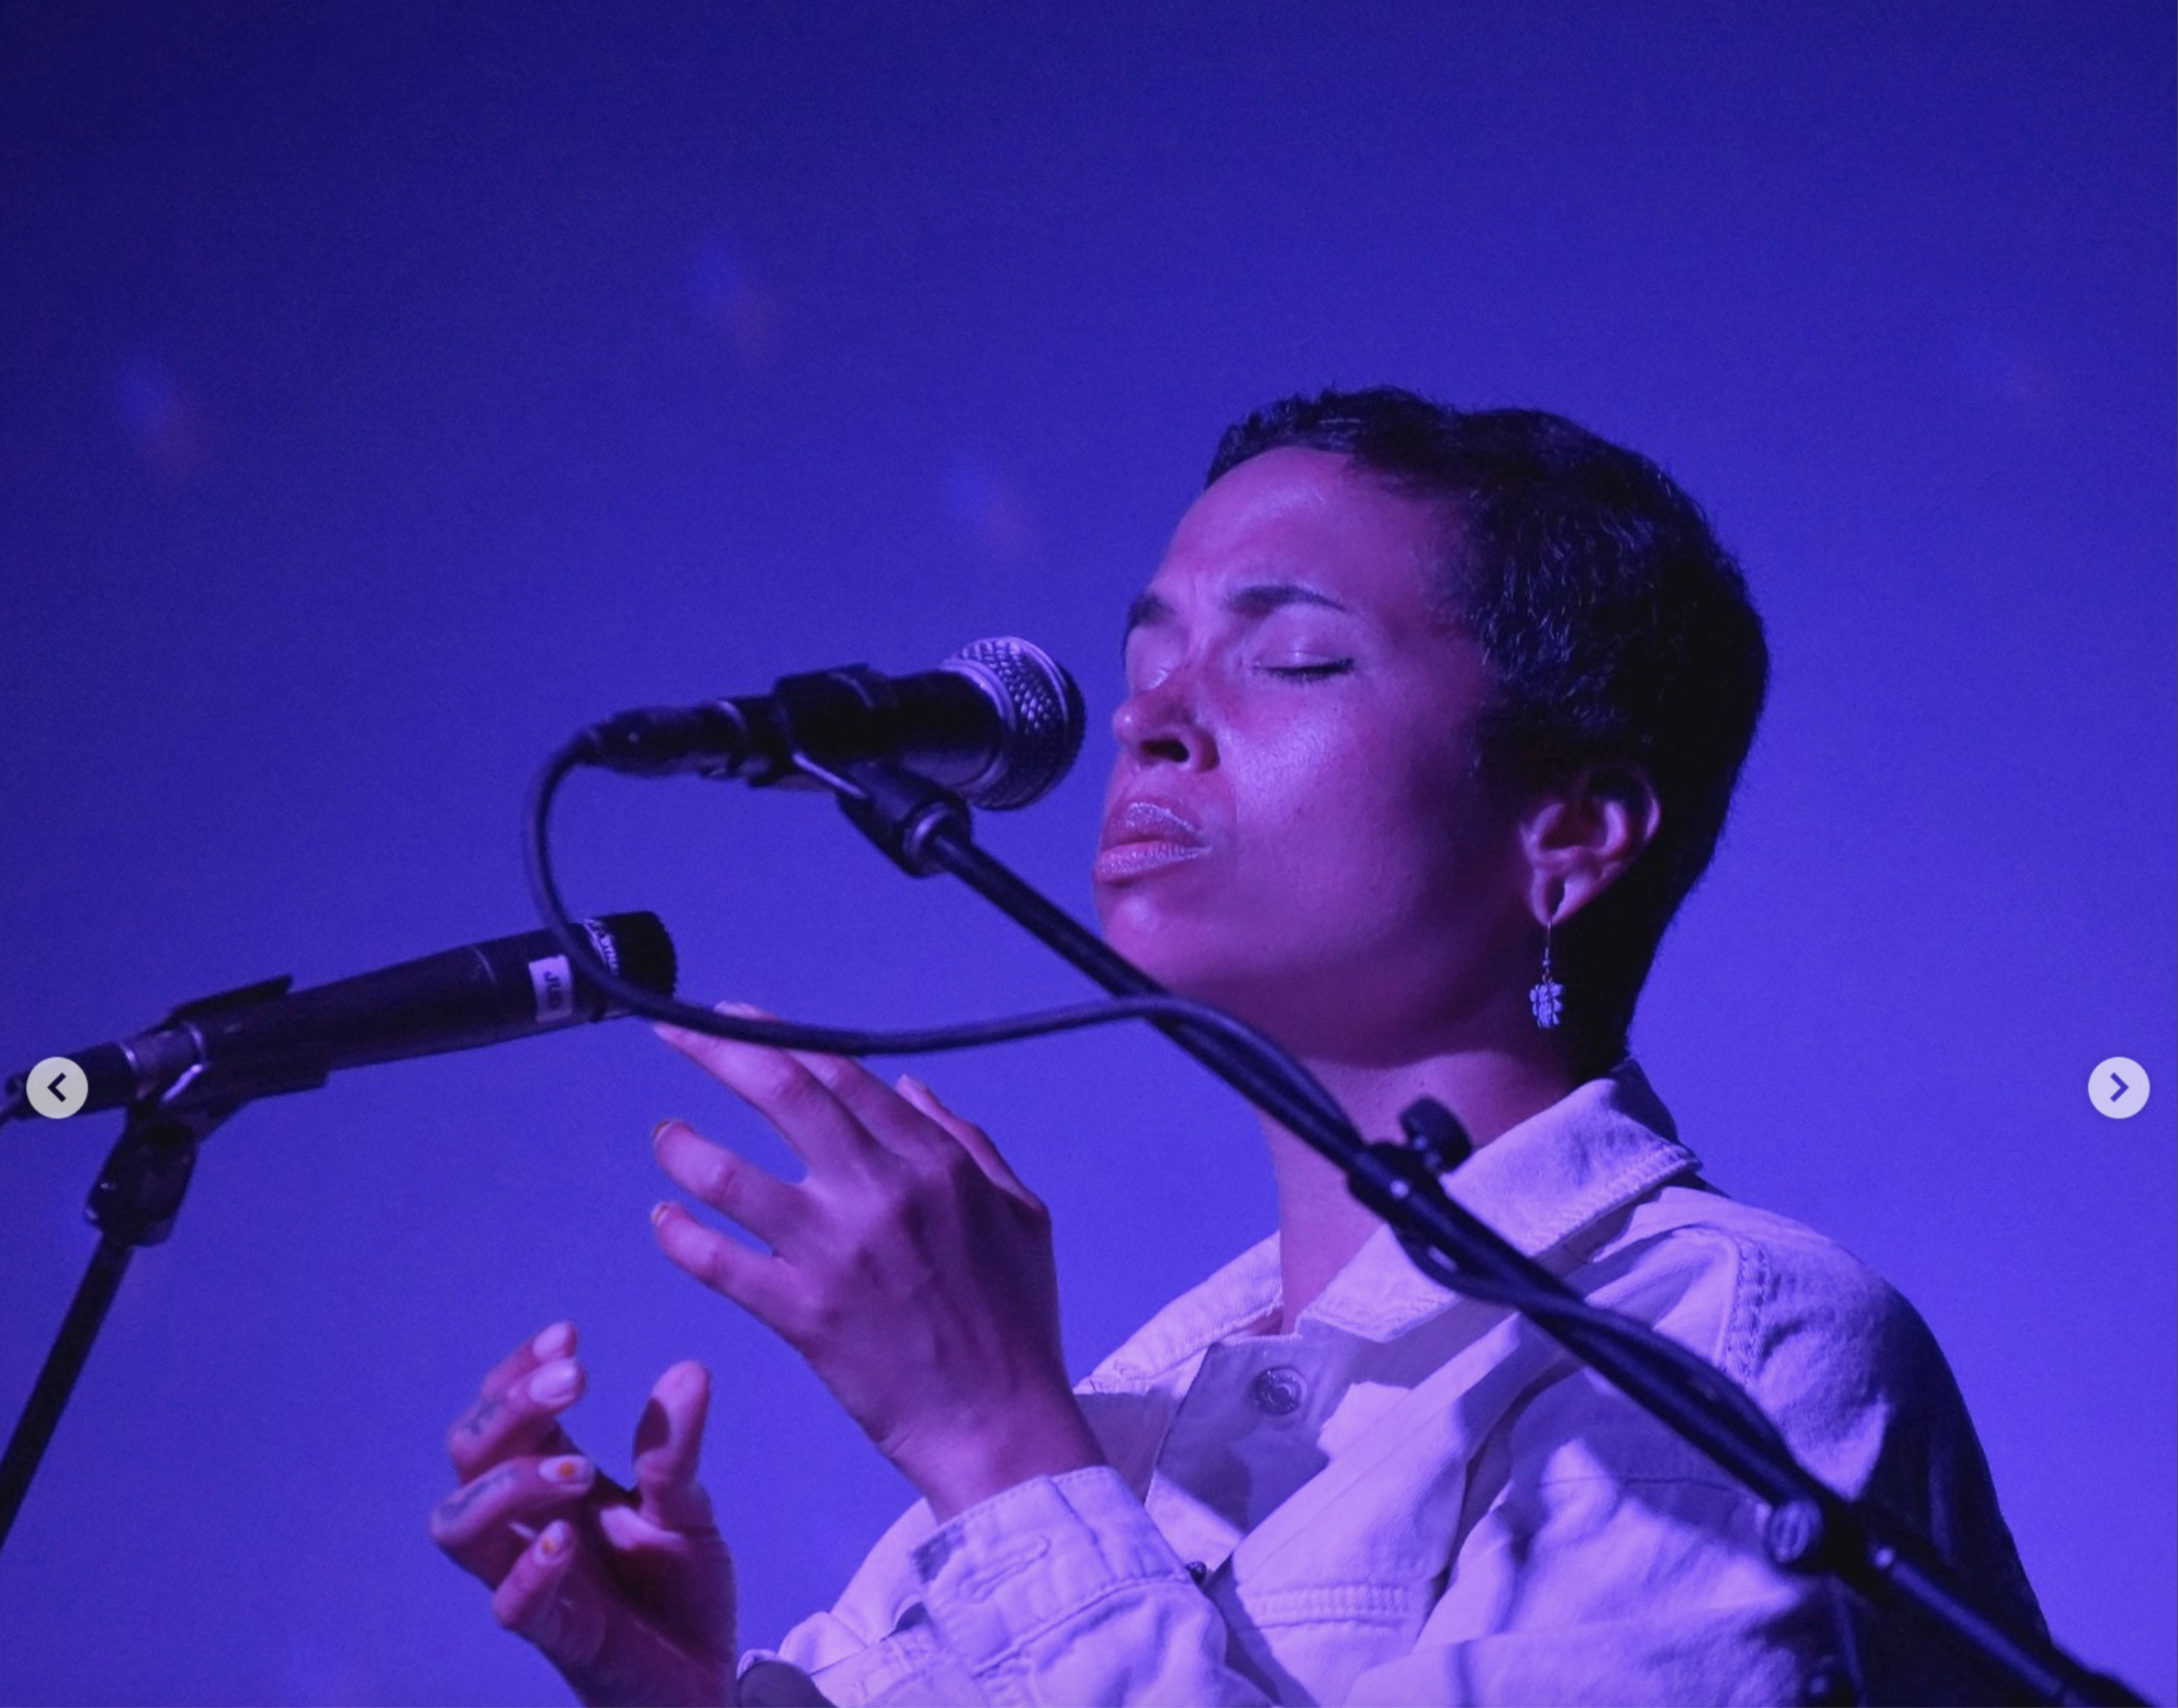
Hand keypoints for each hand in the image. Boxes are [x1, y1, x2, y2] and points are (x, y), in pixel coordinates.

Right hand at [433, 1322, 737, 1706]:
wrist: (706, 1683)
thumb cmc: (678, 1590)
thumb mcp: (687, 1508)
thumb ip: (674, 1450)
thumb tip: (688, 1370)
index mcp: (553, 1483)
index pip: (502, 1417)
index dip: (517, 1375)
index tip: (566, 1334)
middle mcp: (528, 1527)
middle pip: (467, 1458)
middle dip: (510, 1410)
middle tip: (575, 1379)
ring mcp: (534, 1582)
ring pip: (458, 1529)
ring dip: (507, 1484)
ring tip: (577, 1466)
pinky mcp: (558, 1638)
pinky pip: (513, 1606)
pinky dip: (529, 1570)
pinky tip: (564, 1539)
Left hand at [650, 1011, 1105, 1519]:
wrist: (1000, 1423)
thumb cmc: (1018, 1319)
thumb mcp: (1021, 1213)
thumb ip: (965, 1142)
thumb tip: (908, 1087)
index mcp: (933, 1161)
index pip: (841, 1074)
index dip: (779, 1036)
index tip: (735, 1019)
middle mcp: (879, 1190)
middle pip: (782, 1094)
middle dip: (716, 1052)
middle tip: (671, 1034)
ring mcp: (834, 1252)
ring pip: (732, 1176)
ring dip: (684, 1148)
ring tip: (664, 1137)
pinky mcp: (801, 1313)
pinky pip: (720, 1264)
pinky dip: (681, 1235)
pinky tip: (664, 1219)